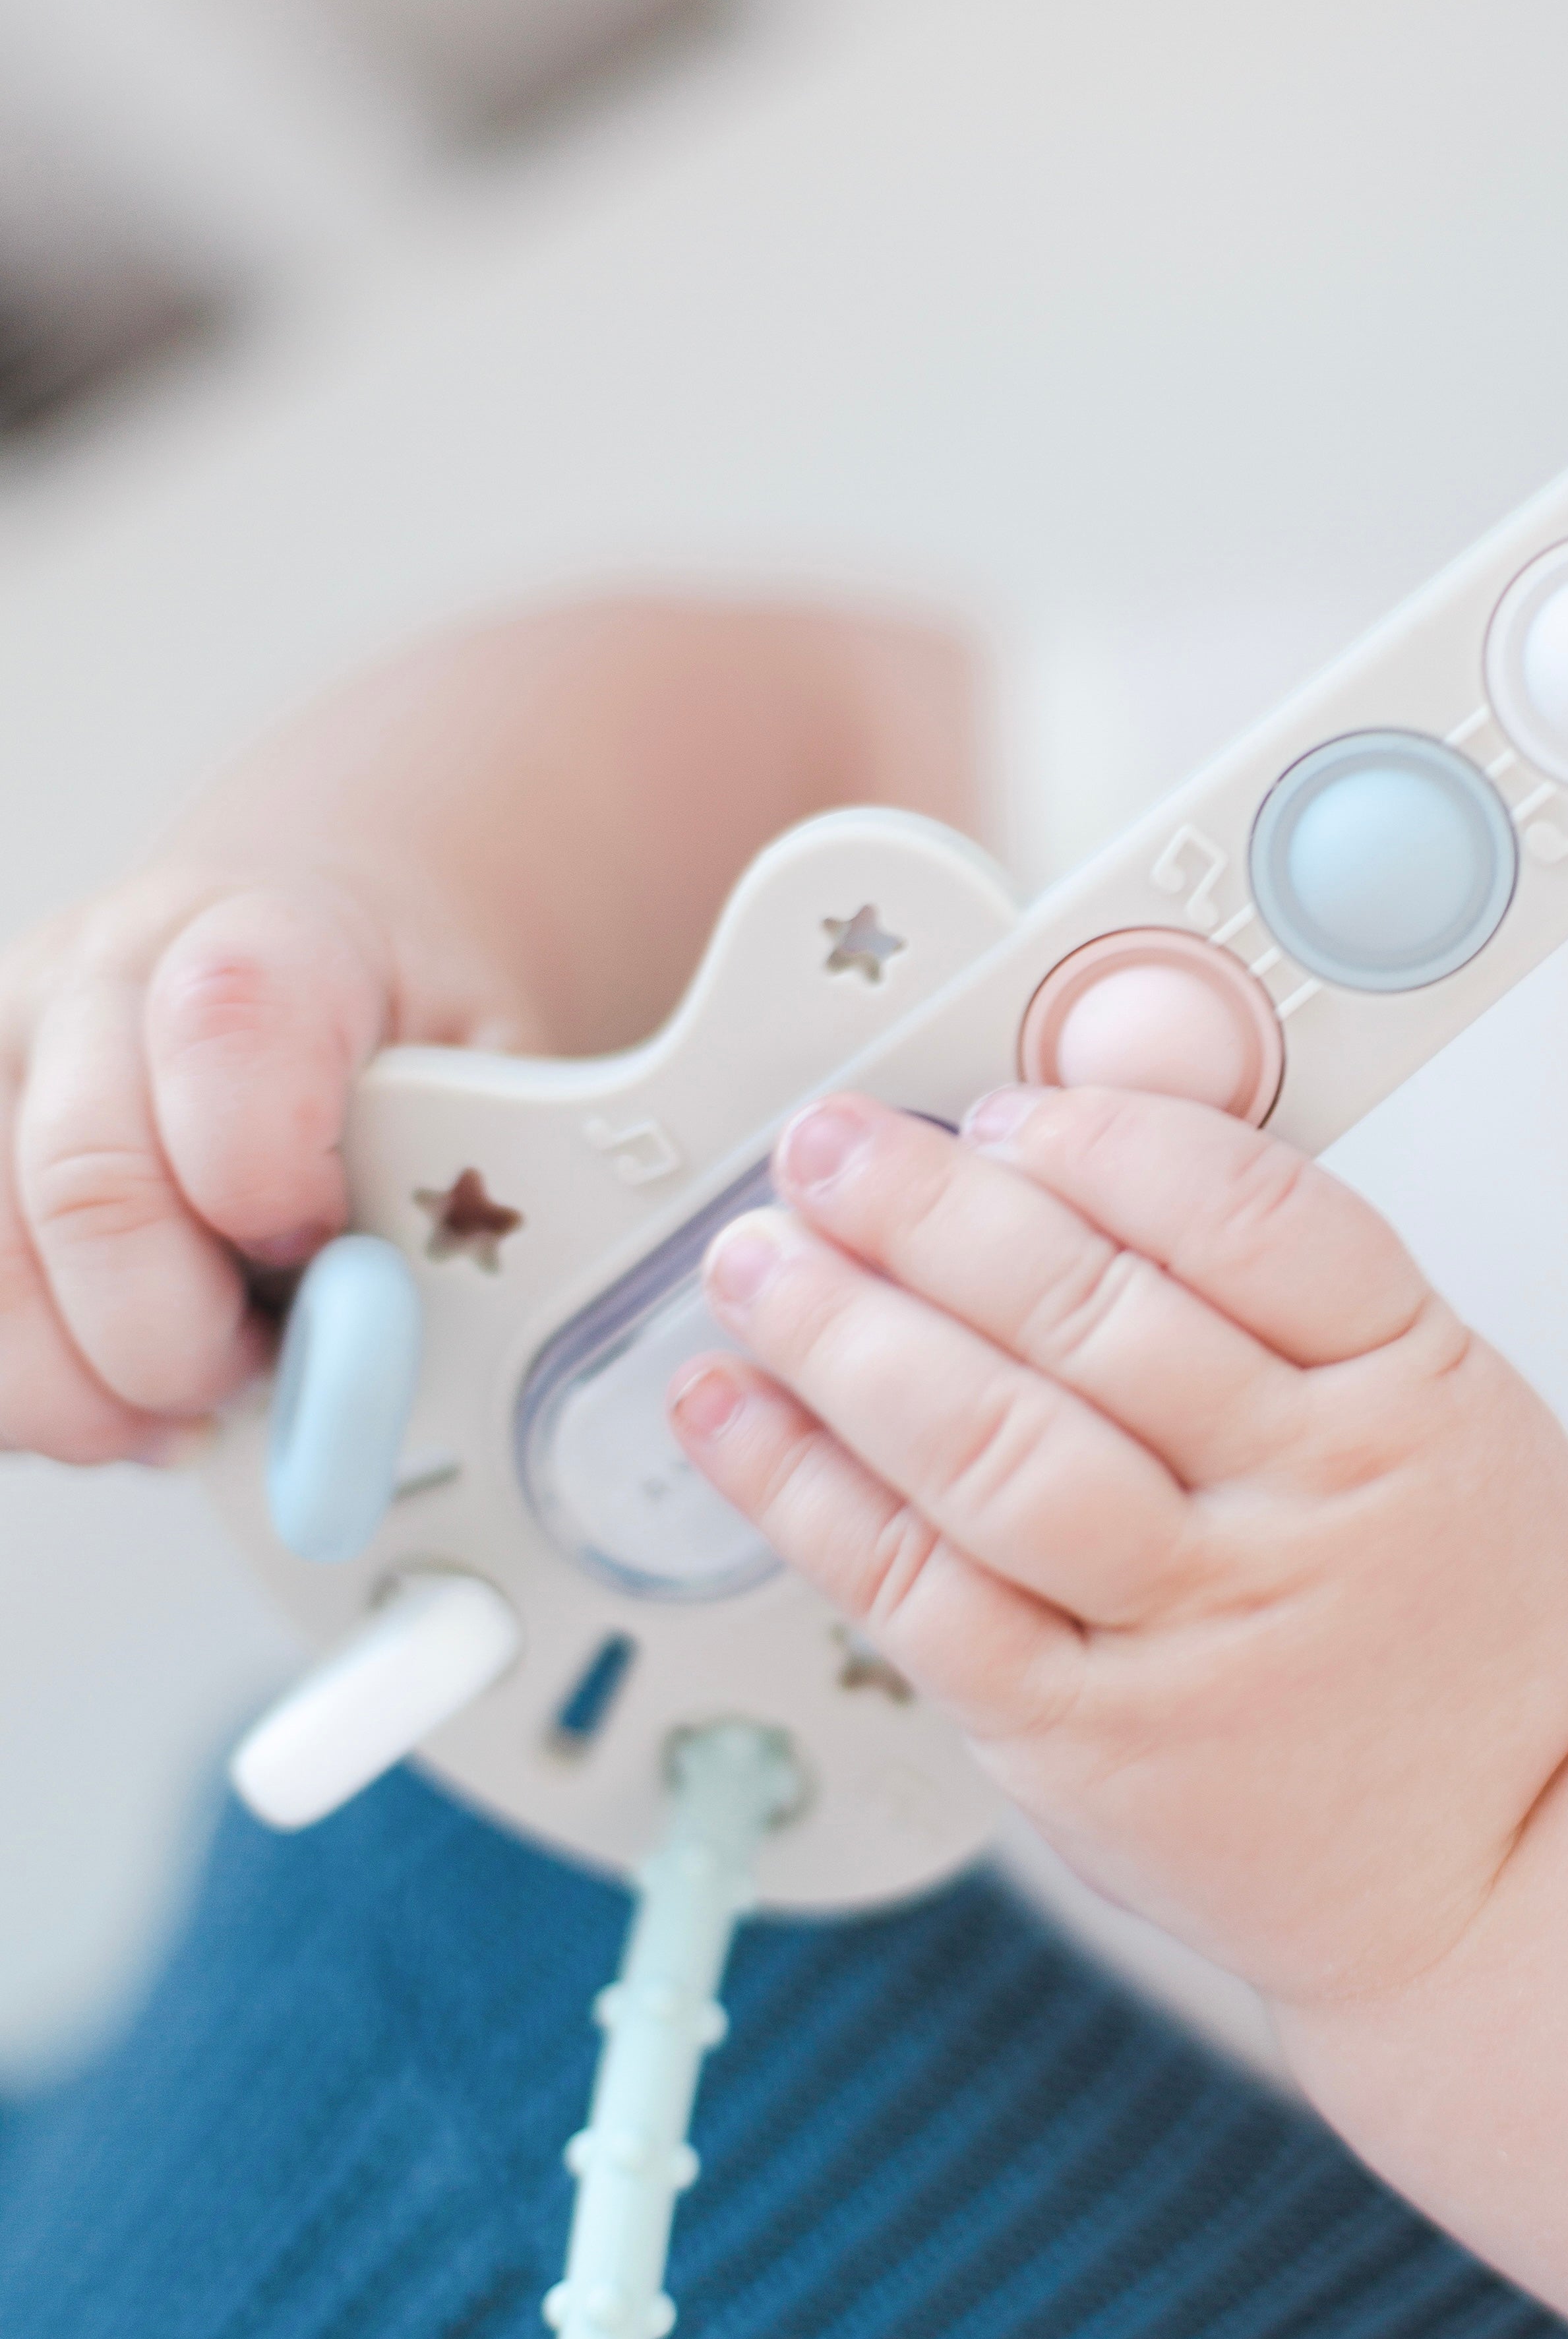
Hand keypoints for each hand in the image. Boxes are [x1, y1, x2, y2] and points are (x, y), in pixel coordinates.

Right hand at [0, 595, 984, 1470]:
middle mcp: (108, 979)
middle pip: (67, 1165)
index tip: (322, 1264)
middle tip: (254, 1389)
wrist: (336, 928)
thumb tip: (727, 1228)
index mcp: (269, 935)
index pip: (226, 1022)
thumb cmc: (438, 1010)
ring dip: (72, 1369)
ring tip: (194, 1410)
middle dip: (156, 1322)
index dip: (258, 1166)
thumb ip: (578, 1135)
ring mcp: (21, 1059)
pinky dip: (29, 1373)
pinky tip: (127, 1397)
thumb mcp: (532, 1053)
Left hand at [671, 1086, 1567, 2006]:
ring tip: (760, 1258)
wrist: (1506, 1863)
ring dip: (845, 1333)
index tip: (1009, 1112)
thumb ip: (1296, 1276)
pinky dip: (806, 1492)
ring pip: (991, 1448)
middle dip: (930, 1210)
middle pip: (1092, 1316)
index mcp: (1411, 1394)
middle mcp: (1299, 1505)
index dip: (1105, 1143)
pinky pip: (922, 1595)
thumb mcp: (1451, 1407)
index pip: (1252, 1217)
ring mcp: (1186, 1628)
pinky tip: (737, 1408)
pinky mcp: (1081, 1738)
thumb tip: (1118, 1113)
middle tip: (832, 1146)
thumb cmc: (1463, 1623)